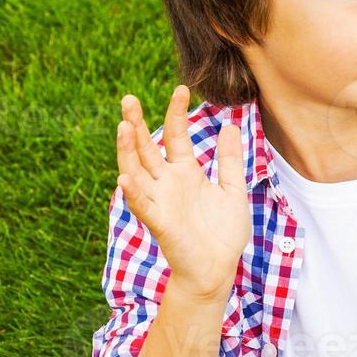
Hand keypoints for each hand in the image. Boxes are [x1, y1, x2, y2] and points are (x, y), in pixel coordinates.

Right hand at [116, 84, 250, 297]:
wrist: (219, 267)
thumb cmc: (223, 232)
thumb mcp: (232, 189)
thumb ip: (228, 160)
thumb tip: (229, 126)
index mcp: (185, 173)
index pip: (176, 136)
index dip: (176, 113)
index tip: (180, 88)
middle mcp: (167, 183)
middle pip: (147, 148)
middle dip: (136, 124)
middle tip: (128, 99)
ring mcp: (160, 201)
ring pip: (137, 171)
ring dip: (128, 151)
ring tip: (123, 127)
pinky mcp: (159, 222)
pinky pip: (142, 205)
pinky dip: (132, 192)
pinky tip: (125, 176)